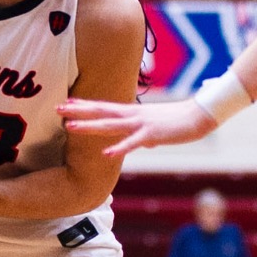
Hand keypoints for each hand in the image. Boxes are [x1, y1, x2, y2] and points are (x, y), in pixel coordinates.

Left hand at [60, 97, 217, 157]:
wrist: (200, 115)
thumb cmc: (179, 121)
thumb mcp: (157, 129)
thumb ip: (147, 136)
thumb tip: (144, 144)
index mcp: (133, 112)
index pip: (104, 106)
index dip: (84, 105)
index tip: (66, 103)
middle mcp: (133, 115)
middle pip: (101, 111)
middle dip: (78, 111)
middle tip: (57, 108)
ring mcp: (141, 124)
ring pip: (110, 124)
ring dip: (89, 126)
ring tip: (69, 127)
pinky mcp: (152, 135)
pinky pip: (131, 143)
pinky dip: (118, 148)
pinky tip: (104, 154)